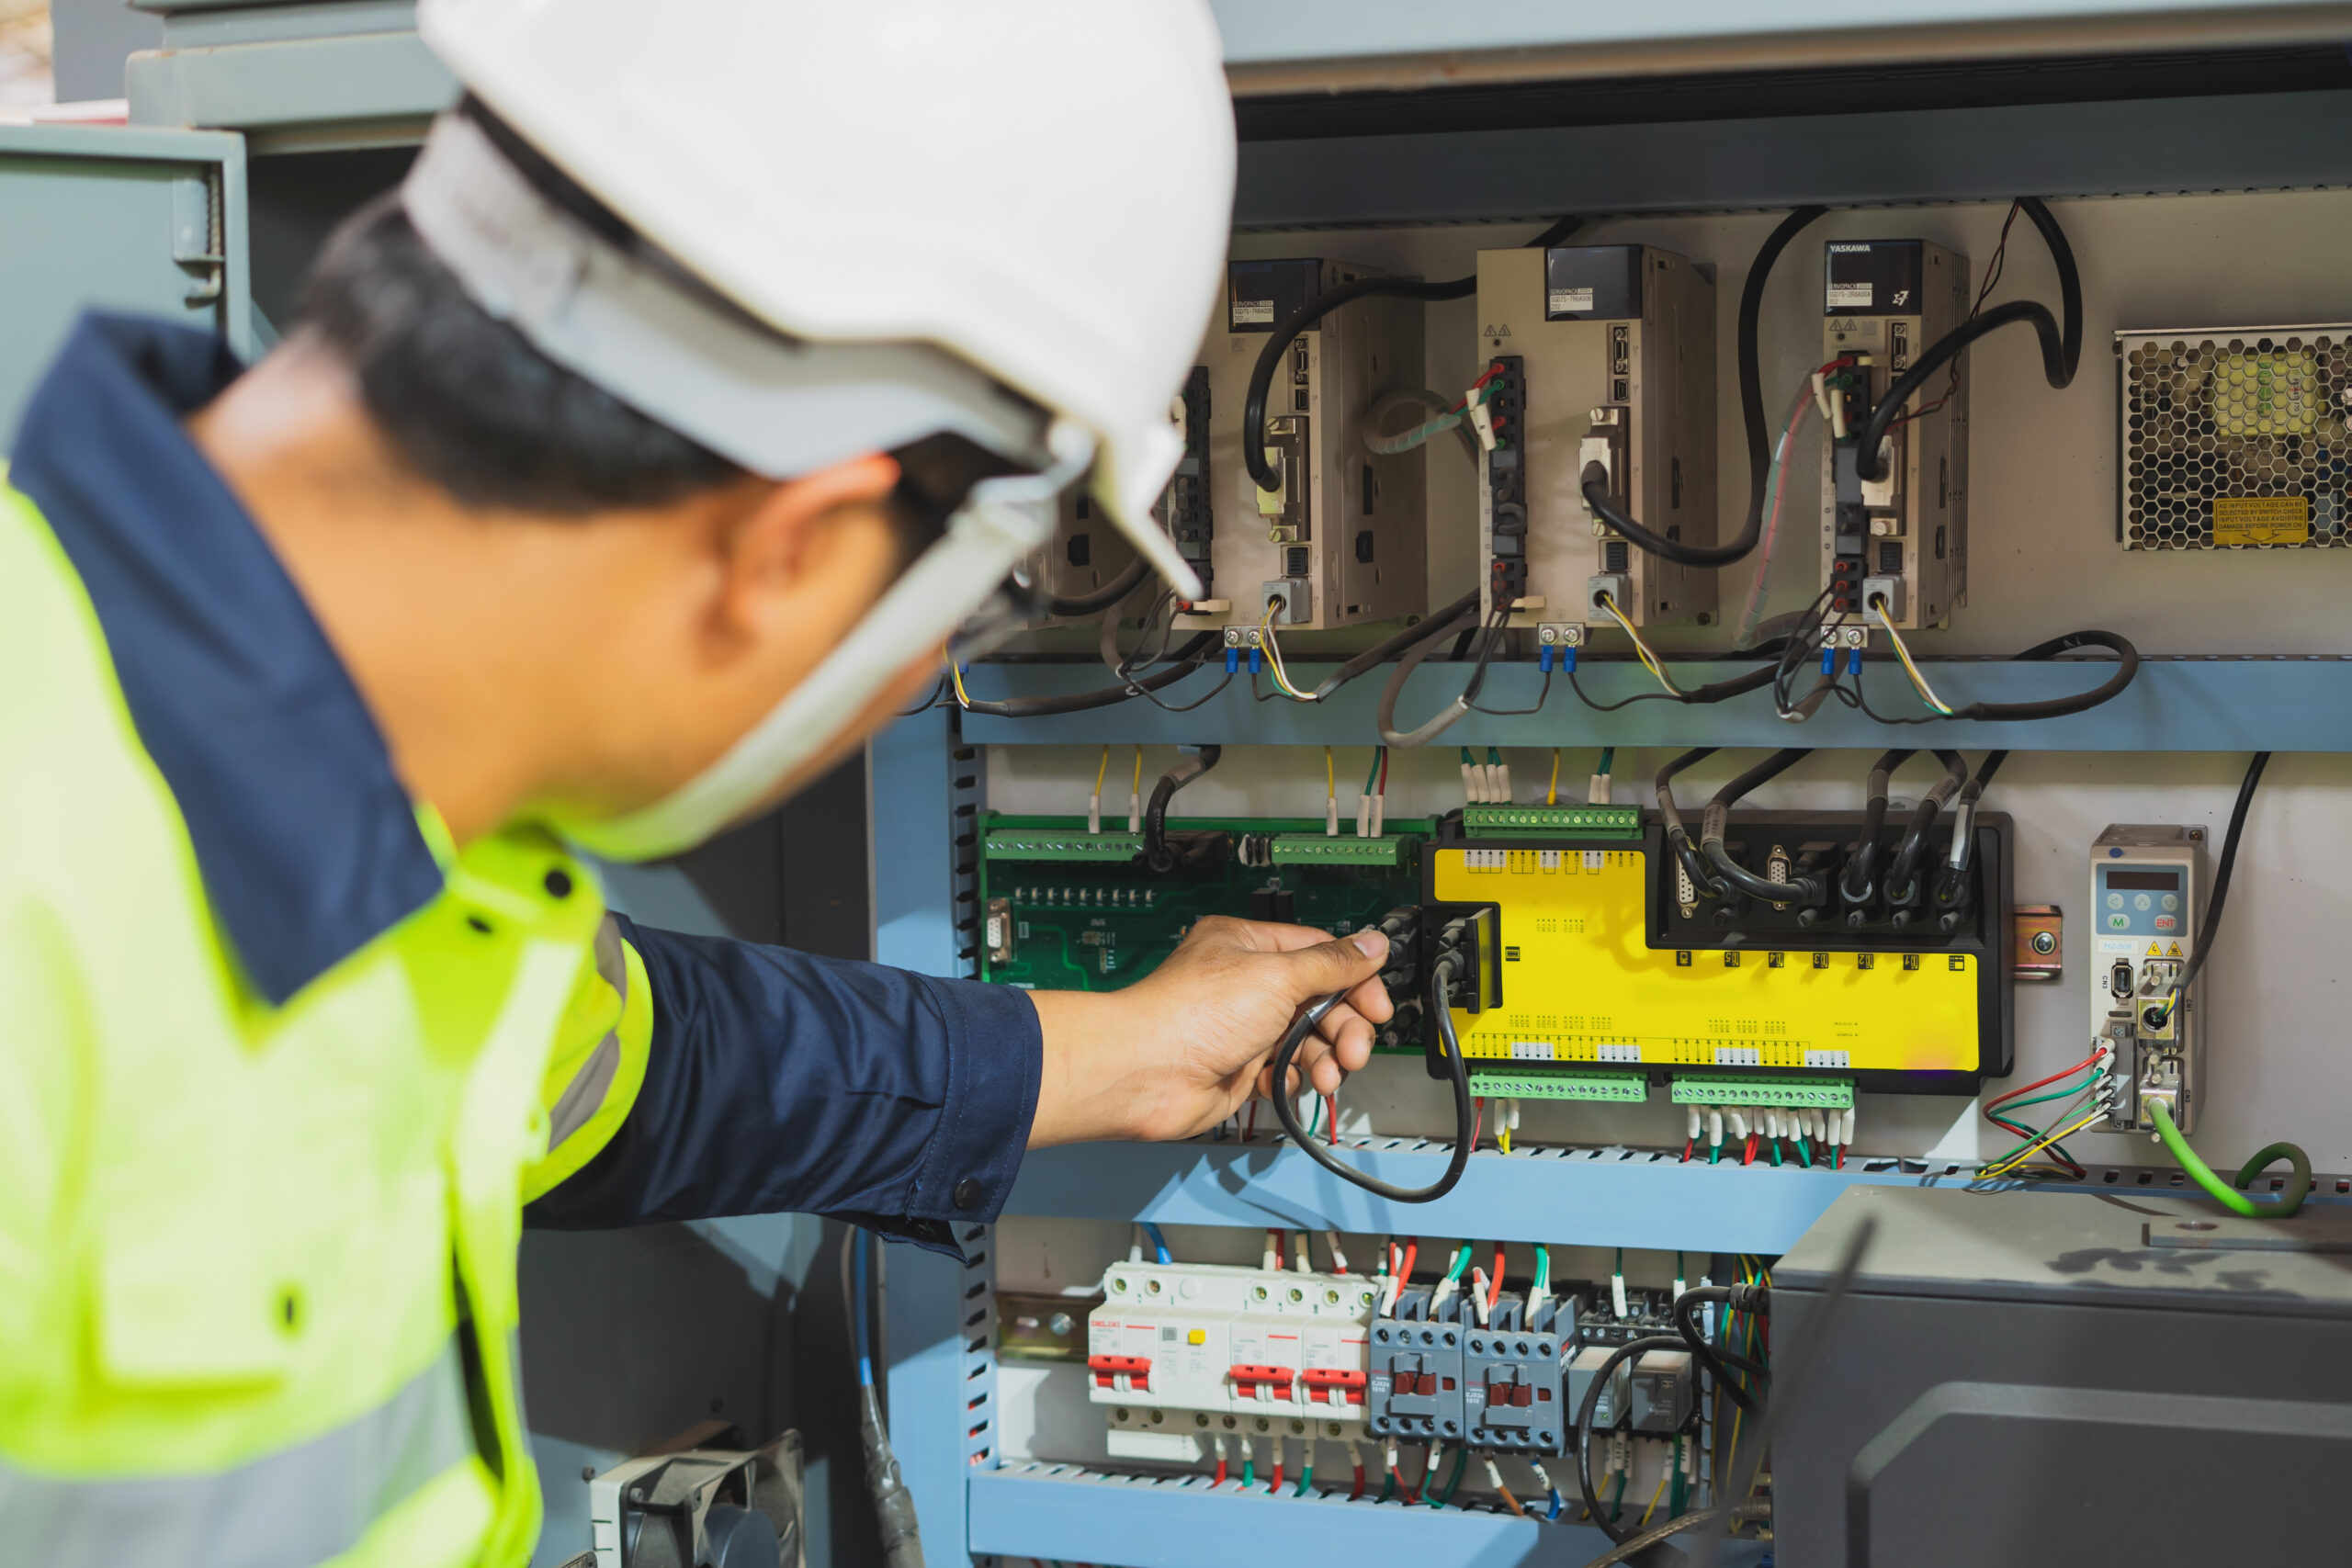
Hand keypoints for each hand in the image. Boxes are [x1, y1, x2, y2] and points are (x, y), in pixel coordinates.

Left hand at [1027, 918, 1394, 1146]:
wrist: (1148, 1075)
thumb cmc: (1193, 1014)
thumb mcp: (1277, 975)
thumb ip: (1331, 964)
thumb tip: (1372, 944)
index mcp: (1250, 945)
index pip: (1321, 954)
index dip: (1355, 981)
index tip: (1377, 1007)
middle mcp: (1246, 982)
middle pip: (1319, 1000)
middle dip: (1344, 1028)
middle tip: (1355, 1050)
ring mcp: (1242, 1026)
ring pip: (1305, 1039)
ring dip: (1325, 1057)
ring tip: (1328, 1074)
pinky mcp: (1238, 1066)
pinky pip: (1283, 1070)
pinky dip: (1292, 1078)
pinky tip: (1287, 1082)